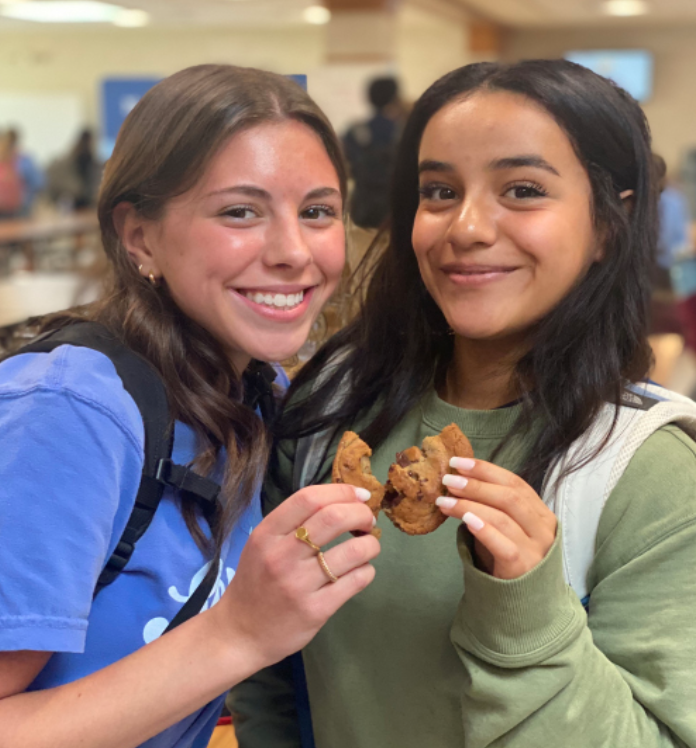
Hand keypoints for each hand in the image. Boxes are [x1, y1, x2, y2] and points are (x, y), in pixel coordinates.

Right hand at [214, 483, 379, 667]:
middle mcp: (282, 556)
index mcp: (267, 534)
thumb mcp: (262, 544)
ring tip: (368, 546)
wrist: (239, 634)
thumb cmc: (255, 583)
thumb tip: (341, 500)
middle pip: (334, 518)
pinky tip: (360, 571)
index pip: (309, 498)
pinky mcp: (316, 610)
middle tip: (367, 521)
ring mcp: (299, 584)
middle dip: (361, 513)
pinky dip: (367, 570)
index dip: (341, 491)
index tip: (359, 495)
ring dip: (371, 544)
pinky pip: (357, 580)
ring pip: (353, 551)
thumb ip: (293, 523)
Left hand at [435, 457, 555, 579]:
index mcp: (541, 512)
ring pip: (502, 517)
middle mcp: (543, 528)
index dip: (486, 470)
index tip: (458, 462)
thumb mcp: (506, 527)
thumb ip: (491, 505)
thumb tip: (458, 479)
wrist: (524, 601)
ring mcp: (536, 549)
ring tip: (444, 501)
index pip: (515, 482)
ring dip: (470, 505)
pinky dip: (484, 528)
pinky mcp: (523, 568)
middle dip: (476, 484)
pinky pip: (503, 544)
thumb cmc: (509, 556)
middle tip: (449, 480)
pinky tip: (465, 520)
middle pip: (509, 497)